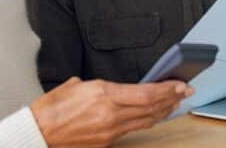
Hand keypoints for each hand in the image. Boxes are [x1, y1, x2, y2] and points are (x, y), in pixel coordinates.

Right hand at [30, 77, 193, 147]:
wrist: (38, 134)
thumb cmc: (51, 108)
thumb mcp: (75, 85)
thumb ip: (97, 85)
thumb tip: (106, 88)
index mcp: (103, 94)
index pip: (146, 93)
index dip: (167, 89)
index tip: (180, 84)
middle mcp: (111, 113)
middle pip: (151, 108)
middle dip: (172, 99)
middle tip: (187, 92)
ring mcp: (110, 130)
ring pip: (146, 120)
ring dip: (163, 111)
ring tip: (176, 103)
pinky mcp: (107, 142)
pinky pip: (133, 129)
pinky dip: (148, 121)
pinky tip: (154, 116)